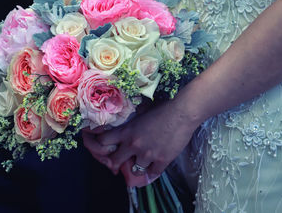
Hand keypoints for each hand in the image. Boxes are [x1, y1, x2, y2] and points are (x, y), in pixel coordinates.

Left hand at [83, 101, 197, 186]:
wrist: (182, 113)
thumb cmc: (162, 108)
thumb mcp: (140, 114)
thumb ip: (130, 124)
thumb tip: (124, 127)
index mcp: (126, 131)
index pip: (102, 142)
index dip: (99, 147)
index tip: (102, 149)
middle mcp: (133, 144)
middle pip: (114, 161)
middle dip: (114, 164)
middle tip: (118, 164)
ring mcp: (147, 154)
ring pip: (134, 170)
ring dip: (136, 168)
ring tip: (139, 165)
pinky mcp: (162, 160)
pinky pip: (152, 174)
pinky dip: (151, 173)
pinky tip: (152, 169)